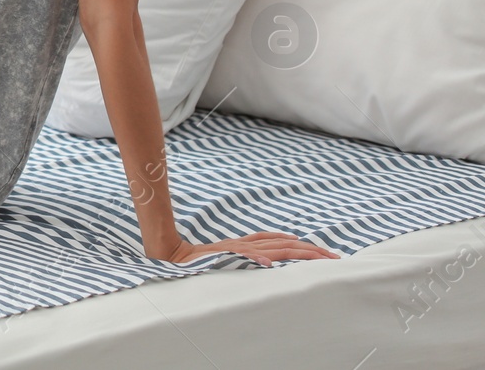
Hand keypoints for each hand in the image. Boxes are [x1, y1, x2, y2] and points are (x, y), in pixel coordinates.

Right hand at [152, 231, 340, 266]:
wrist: (172, 256)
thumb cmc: (198, 261)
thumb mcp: (226, 260)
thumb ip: (243, 258)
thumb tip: (265, 265)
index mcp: (245, 244)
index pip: (277, 240)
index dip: (299, 244)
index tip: (321, 251)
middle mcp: (244, 244)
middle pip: (283, 244)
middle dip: (310, 250)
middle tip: (334, 257)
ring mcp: (235, 249)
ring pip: (271, 248)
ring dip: (295, 252)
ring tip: (317, 257)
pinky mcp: (223, 255)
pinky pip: (242, 255)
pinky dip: (255, 258)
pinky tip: (270, 264)